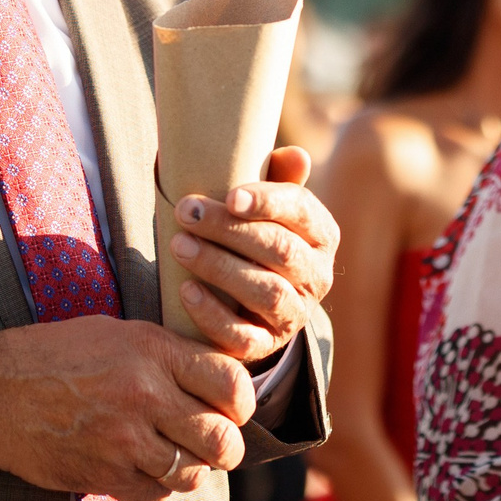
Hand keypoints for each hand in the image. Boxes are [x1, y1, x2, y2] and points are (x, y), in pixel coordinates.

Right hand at [0, 317, 255, 500]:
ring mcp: (124, 441)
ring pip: (193, 473)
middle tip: (215, 441)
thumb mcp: (116, 333)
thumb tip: (218, 382)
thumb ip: (168, 355)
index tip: (232, 407)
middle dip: (226, 445)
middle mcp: (145, 396)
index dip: (240, 401)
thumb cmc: (53, 356)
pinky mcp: (104, 475)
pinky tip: (145, 467)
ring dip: (193, 468)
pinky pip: (157, 494)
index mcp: (152, 352)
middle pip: (222, 439)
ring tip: (177, 454)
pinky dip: (159, 486)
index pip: (231, 383)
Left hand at [169, 146, 337, 364]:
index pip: (302, 212)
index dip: (268, 203)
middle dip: (231, 231)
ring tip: (179, 246)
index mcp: (321, 235)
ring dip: (220, 267)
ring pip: (266, 292)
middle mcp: (317, 276)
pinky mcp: (266, 345)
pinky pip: (245, 337)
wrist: (253, 302)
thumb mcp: (269, 207)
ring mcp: (294, 314)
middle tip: (187, 213)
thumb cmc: (255, 236)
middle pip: (281, 251)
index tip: (230, 196)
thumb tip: (296, 156)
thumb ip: (279, 179)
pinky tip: (186, 291)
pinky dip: (213, 315)